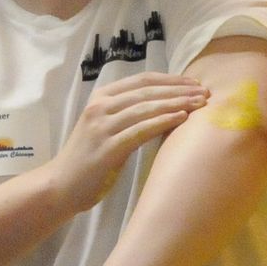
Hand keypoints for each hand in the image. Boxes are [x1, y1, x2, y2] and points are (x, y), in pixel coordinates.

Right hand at [47, 72, 207, 214]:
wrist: (61, 186)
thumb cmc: (88, 158)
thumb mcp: (105, 127)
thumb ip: (127, 113)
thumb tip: (164, 105)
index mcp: (101, 97)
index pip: (143, 80)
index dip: (171, 79)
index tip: (194, 84)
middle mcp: (100, 107)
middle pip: (148, 91)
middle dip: (179, 90)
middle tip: (205, 93)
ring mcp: (102, 126)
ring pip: (147, 108)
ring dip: (177, 103)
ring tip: (200, 104)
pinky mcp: (108, 148)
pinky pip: (140, 130)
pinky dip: (162, 122)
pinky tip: (181, 118)